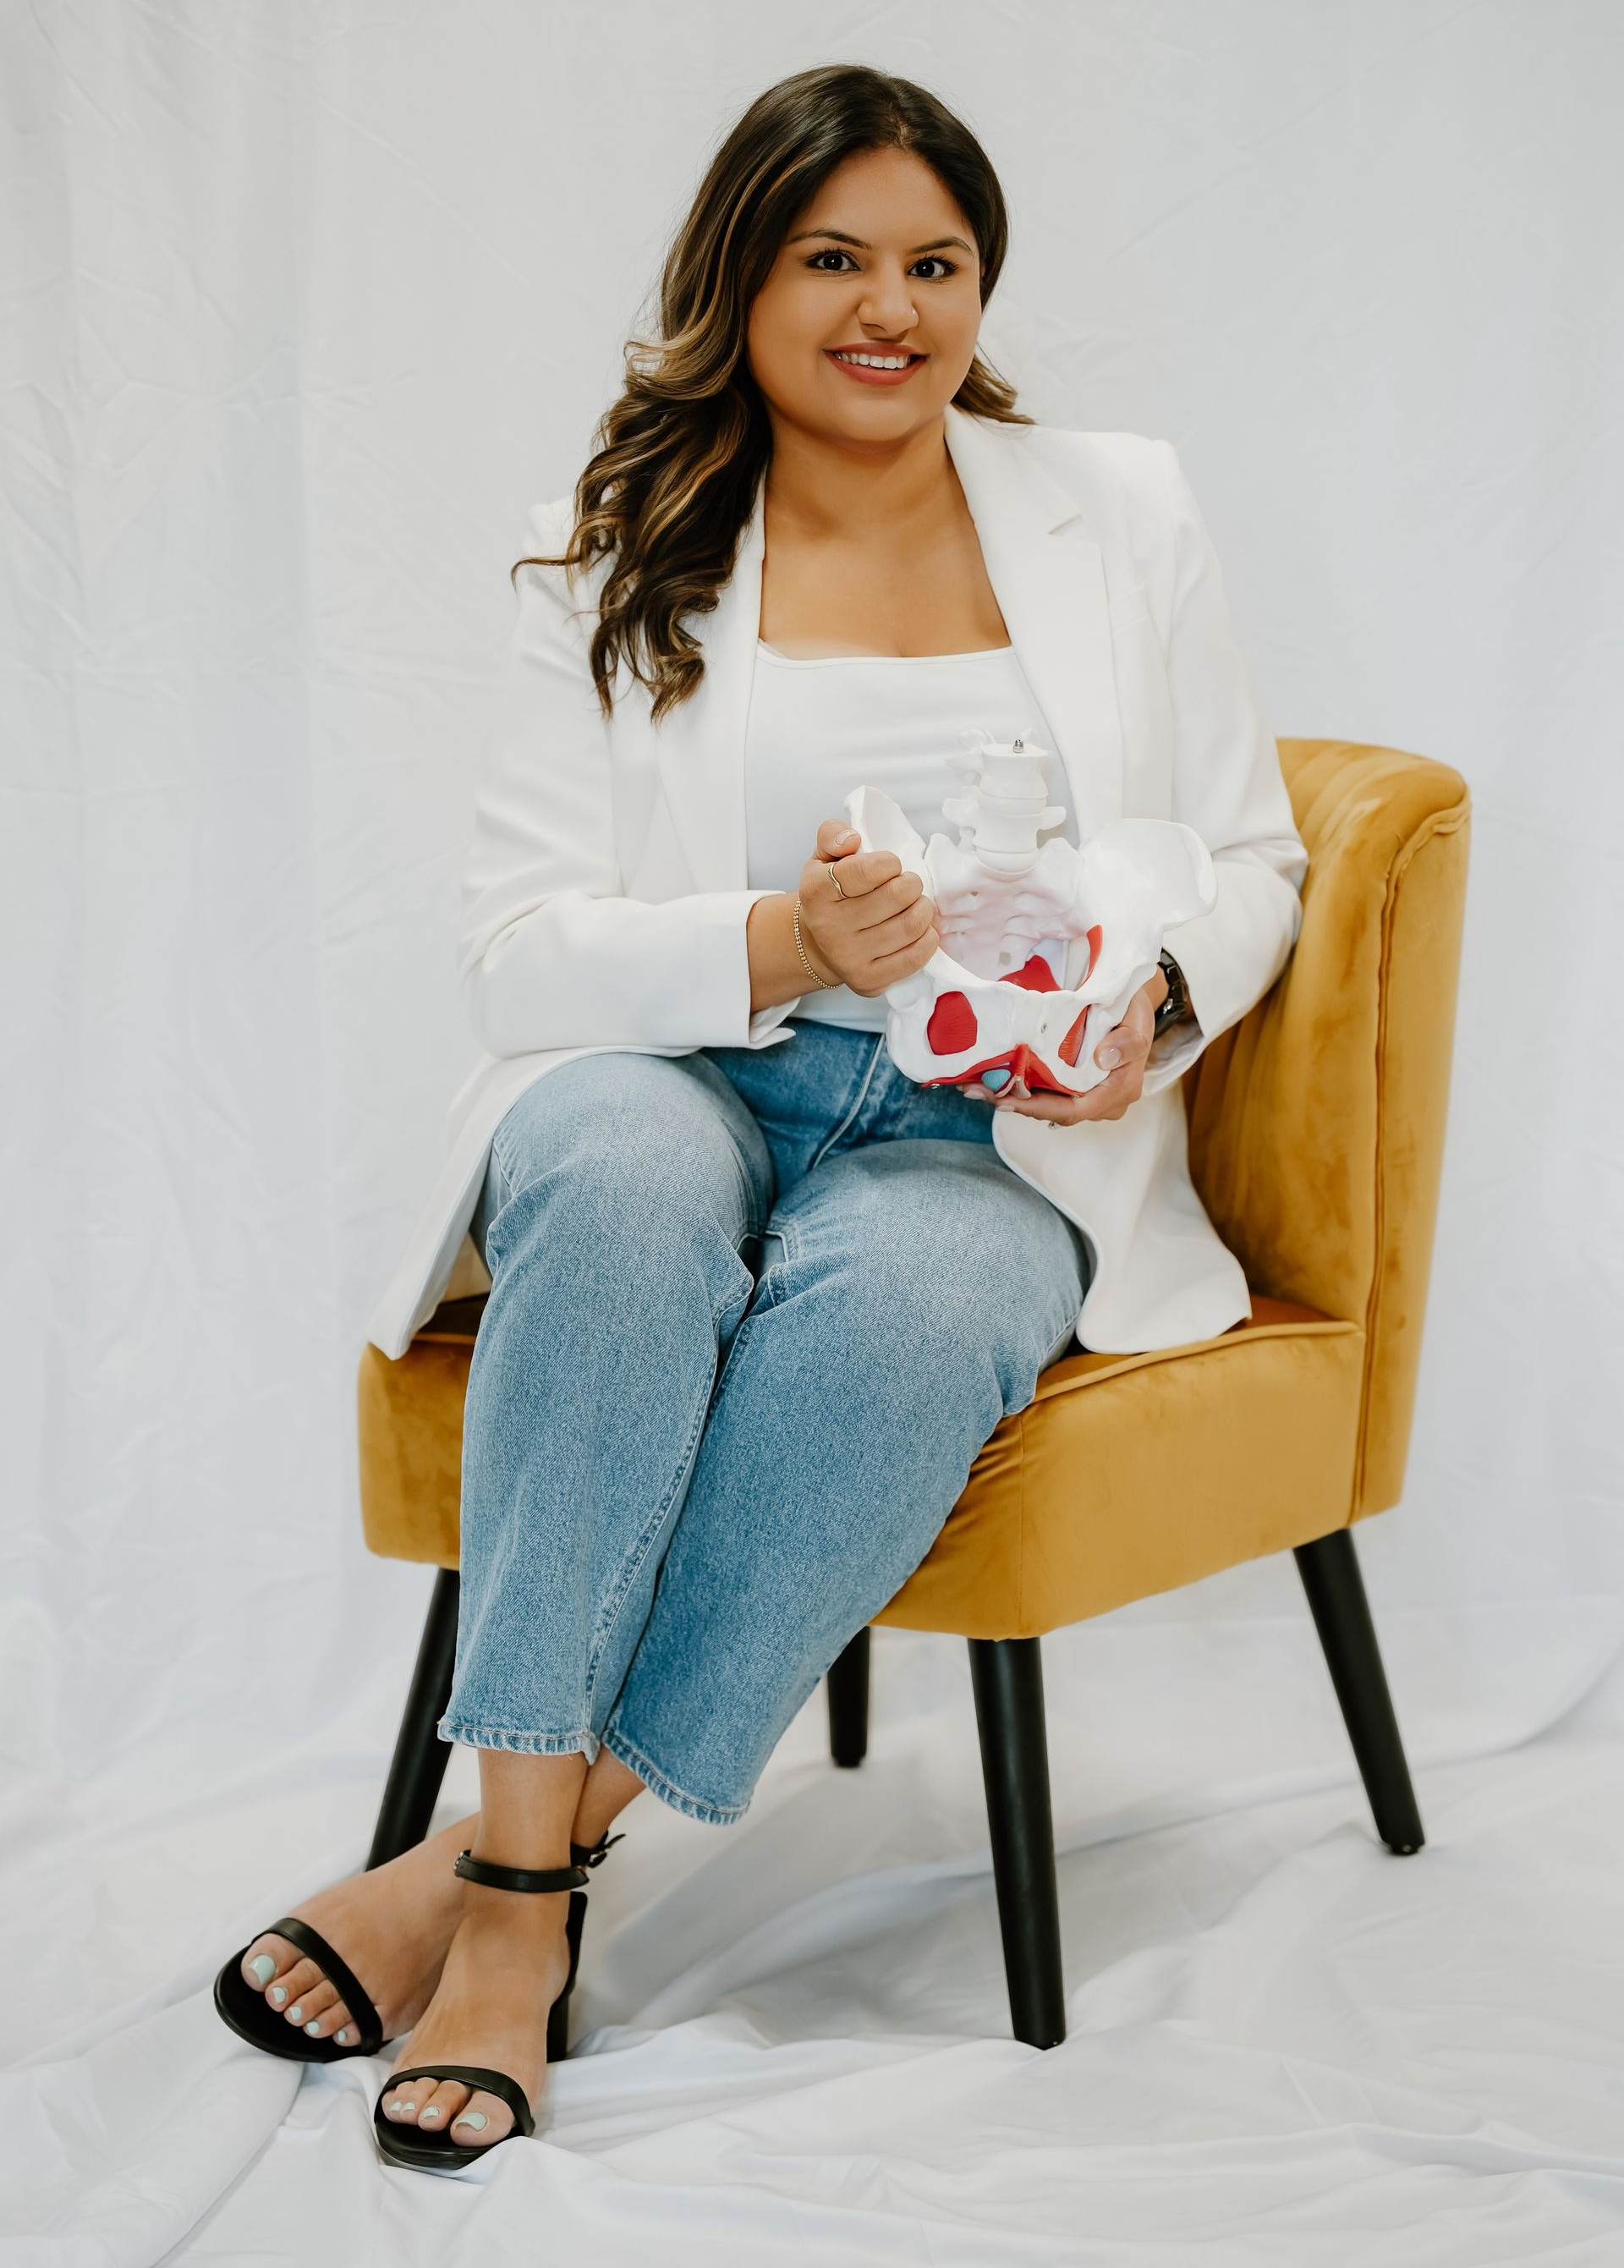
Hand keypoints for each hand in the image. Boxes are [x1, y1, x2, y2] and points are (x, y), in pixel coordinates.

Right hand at [796, 818, 940, 996]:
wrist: (819, 945)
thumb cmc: (830, 895)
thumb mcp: (823, 859)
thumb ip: (833, 836)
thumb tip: (852, 839)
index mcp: (817, 891)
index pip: (869, 870)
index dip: (890, 862)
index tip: (889, 866)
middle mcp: (829, 927)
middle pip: (897, 896)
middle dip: (911, 883)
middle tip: (906, 885)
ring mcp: (849, 958)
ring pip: (912, 925)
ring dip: (922, 908)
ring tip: (914, 904)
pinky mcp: (869, 981)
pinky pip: (915, 957)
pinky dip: (927, 938)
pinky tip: (919, 929)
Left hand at [962, 967, 1168, 1122]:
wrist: (1133, 1007)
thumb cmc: (1134, 1012)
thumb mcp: (1137, 1020)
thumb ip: (1127, 1042)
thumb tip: (1103, 1058)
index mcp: (1119, 1091)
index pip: (1074, 1109)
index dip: (1038, 1108)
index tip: (1006, 1101)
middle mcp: (1102, 1101)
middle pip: (1055, 1111)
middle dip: (1015, 1104)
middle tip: (976, 1092)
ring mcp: (1087, 1095)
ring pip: (1048, 1104)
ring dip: (1012, 1097)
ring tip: (975, 1087)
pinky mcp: (1074, 1086)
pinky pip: (1047, 1092)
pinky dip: (1020, 1088)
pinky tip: (991, 1079)